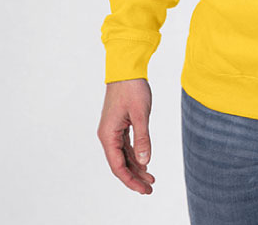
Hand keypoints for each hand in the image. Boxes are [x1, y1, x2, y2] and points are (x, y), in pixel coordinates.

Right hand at [97, 78, 155, 194]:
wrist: (126, 68)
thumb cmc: (132, 88)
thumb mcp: (141, 114)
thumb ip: (142, 138)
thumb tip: (145, 162)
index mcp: (108, 135)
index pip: (117, 166)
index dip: (130, 180)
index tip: (144, 189)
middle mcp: (107, 135)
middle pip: (120, 163)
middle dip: (134, 177)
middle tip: (150, 188)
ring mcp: (112, 130)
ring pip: (123, 155)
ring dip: (136, 167)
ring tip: (151, 178)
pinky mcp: (119, 124)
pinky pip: (125, 146)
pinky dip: (135, 155)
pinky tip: (144, 162)